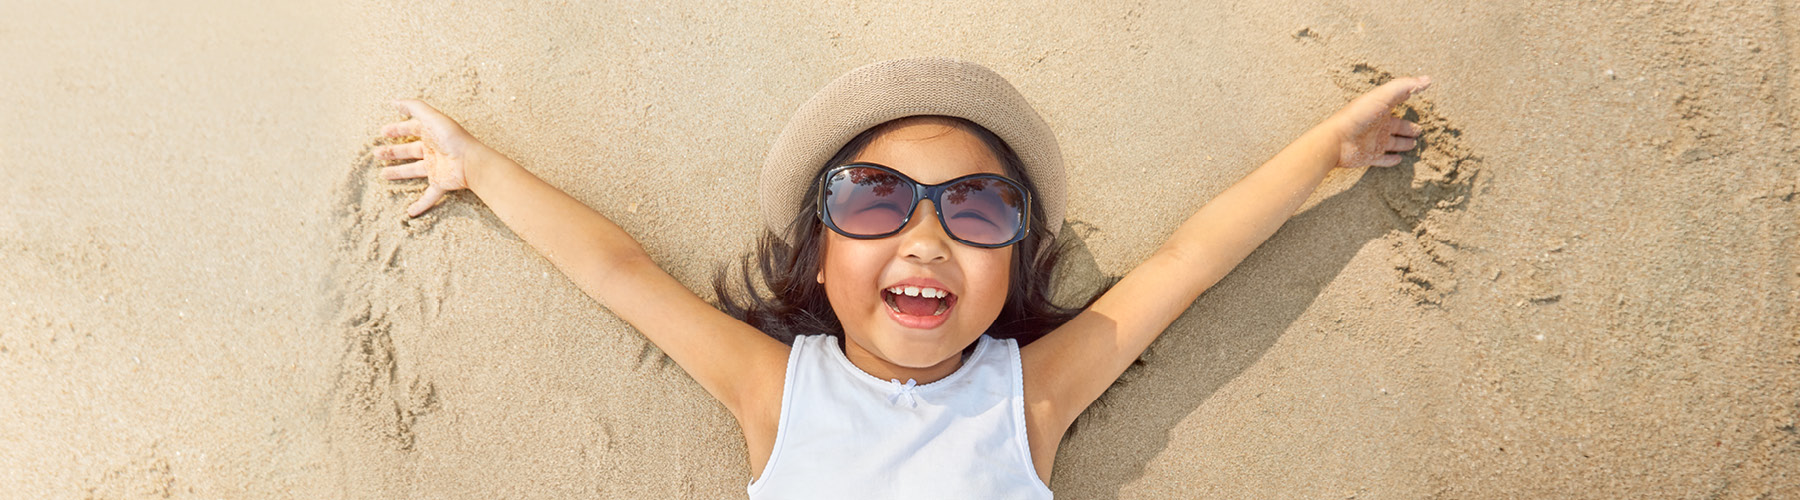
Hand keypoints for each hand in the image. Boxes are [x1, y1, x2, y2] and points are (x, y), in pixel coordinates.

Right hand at [373, 100, 488, 216]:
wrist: (471, 162)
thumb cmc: (452, 138)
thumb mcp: (432, 117)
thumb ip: (413, 107)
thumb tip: (394, 101)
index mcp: (431, 134)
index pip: (410, 130)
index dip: (396, 130)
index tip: (382, 132)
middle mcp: (433, 150)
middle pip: (409, 151)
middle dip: (393, 152)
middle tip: (377, 154)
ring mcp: (436, 168)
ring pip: (414, 171)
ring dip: (399, 173)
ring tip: (383, 175)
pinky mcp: (440, 183)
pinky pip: (429, 196)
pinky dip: (420, 205)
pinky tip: (410, 212)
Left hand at [1326, 76, 1431, 168]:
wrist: (1336, 140)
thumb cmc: (1358, 115)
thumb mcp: (1383, 96)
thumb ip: (1404, 86)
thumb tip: (1428, 80)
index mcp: (1380, 109)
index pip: (1396, 103)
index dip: (1405, 99)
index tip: (1415, 96)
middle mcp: (1378, 125)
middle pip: (1397, 126)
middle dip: (1408, 128)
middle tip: (1420, 130)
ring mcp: (1373, 142)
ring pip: (1392, 143)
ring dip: (1403, 143)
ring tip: (1414, 144)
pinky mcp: (1369, 156)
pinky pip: (1382, 159)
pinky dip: (1390, 160)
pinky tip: (1399, 160)